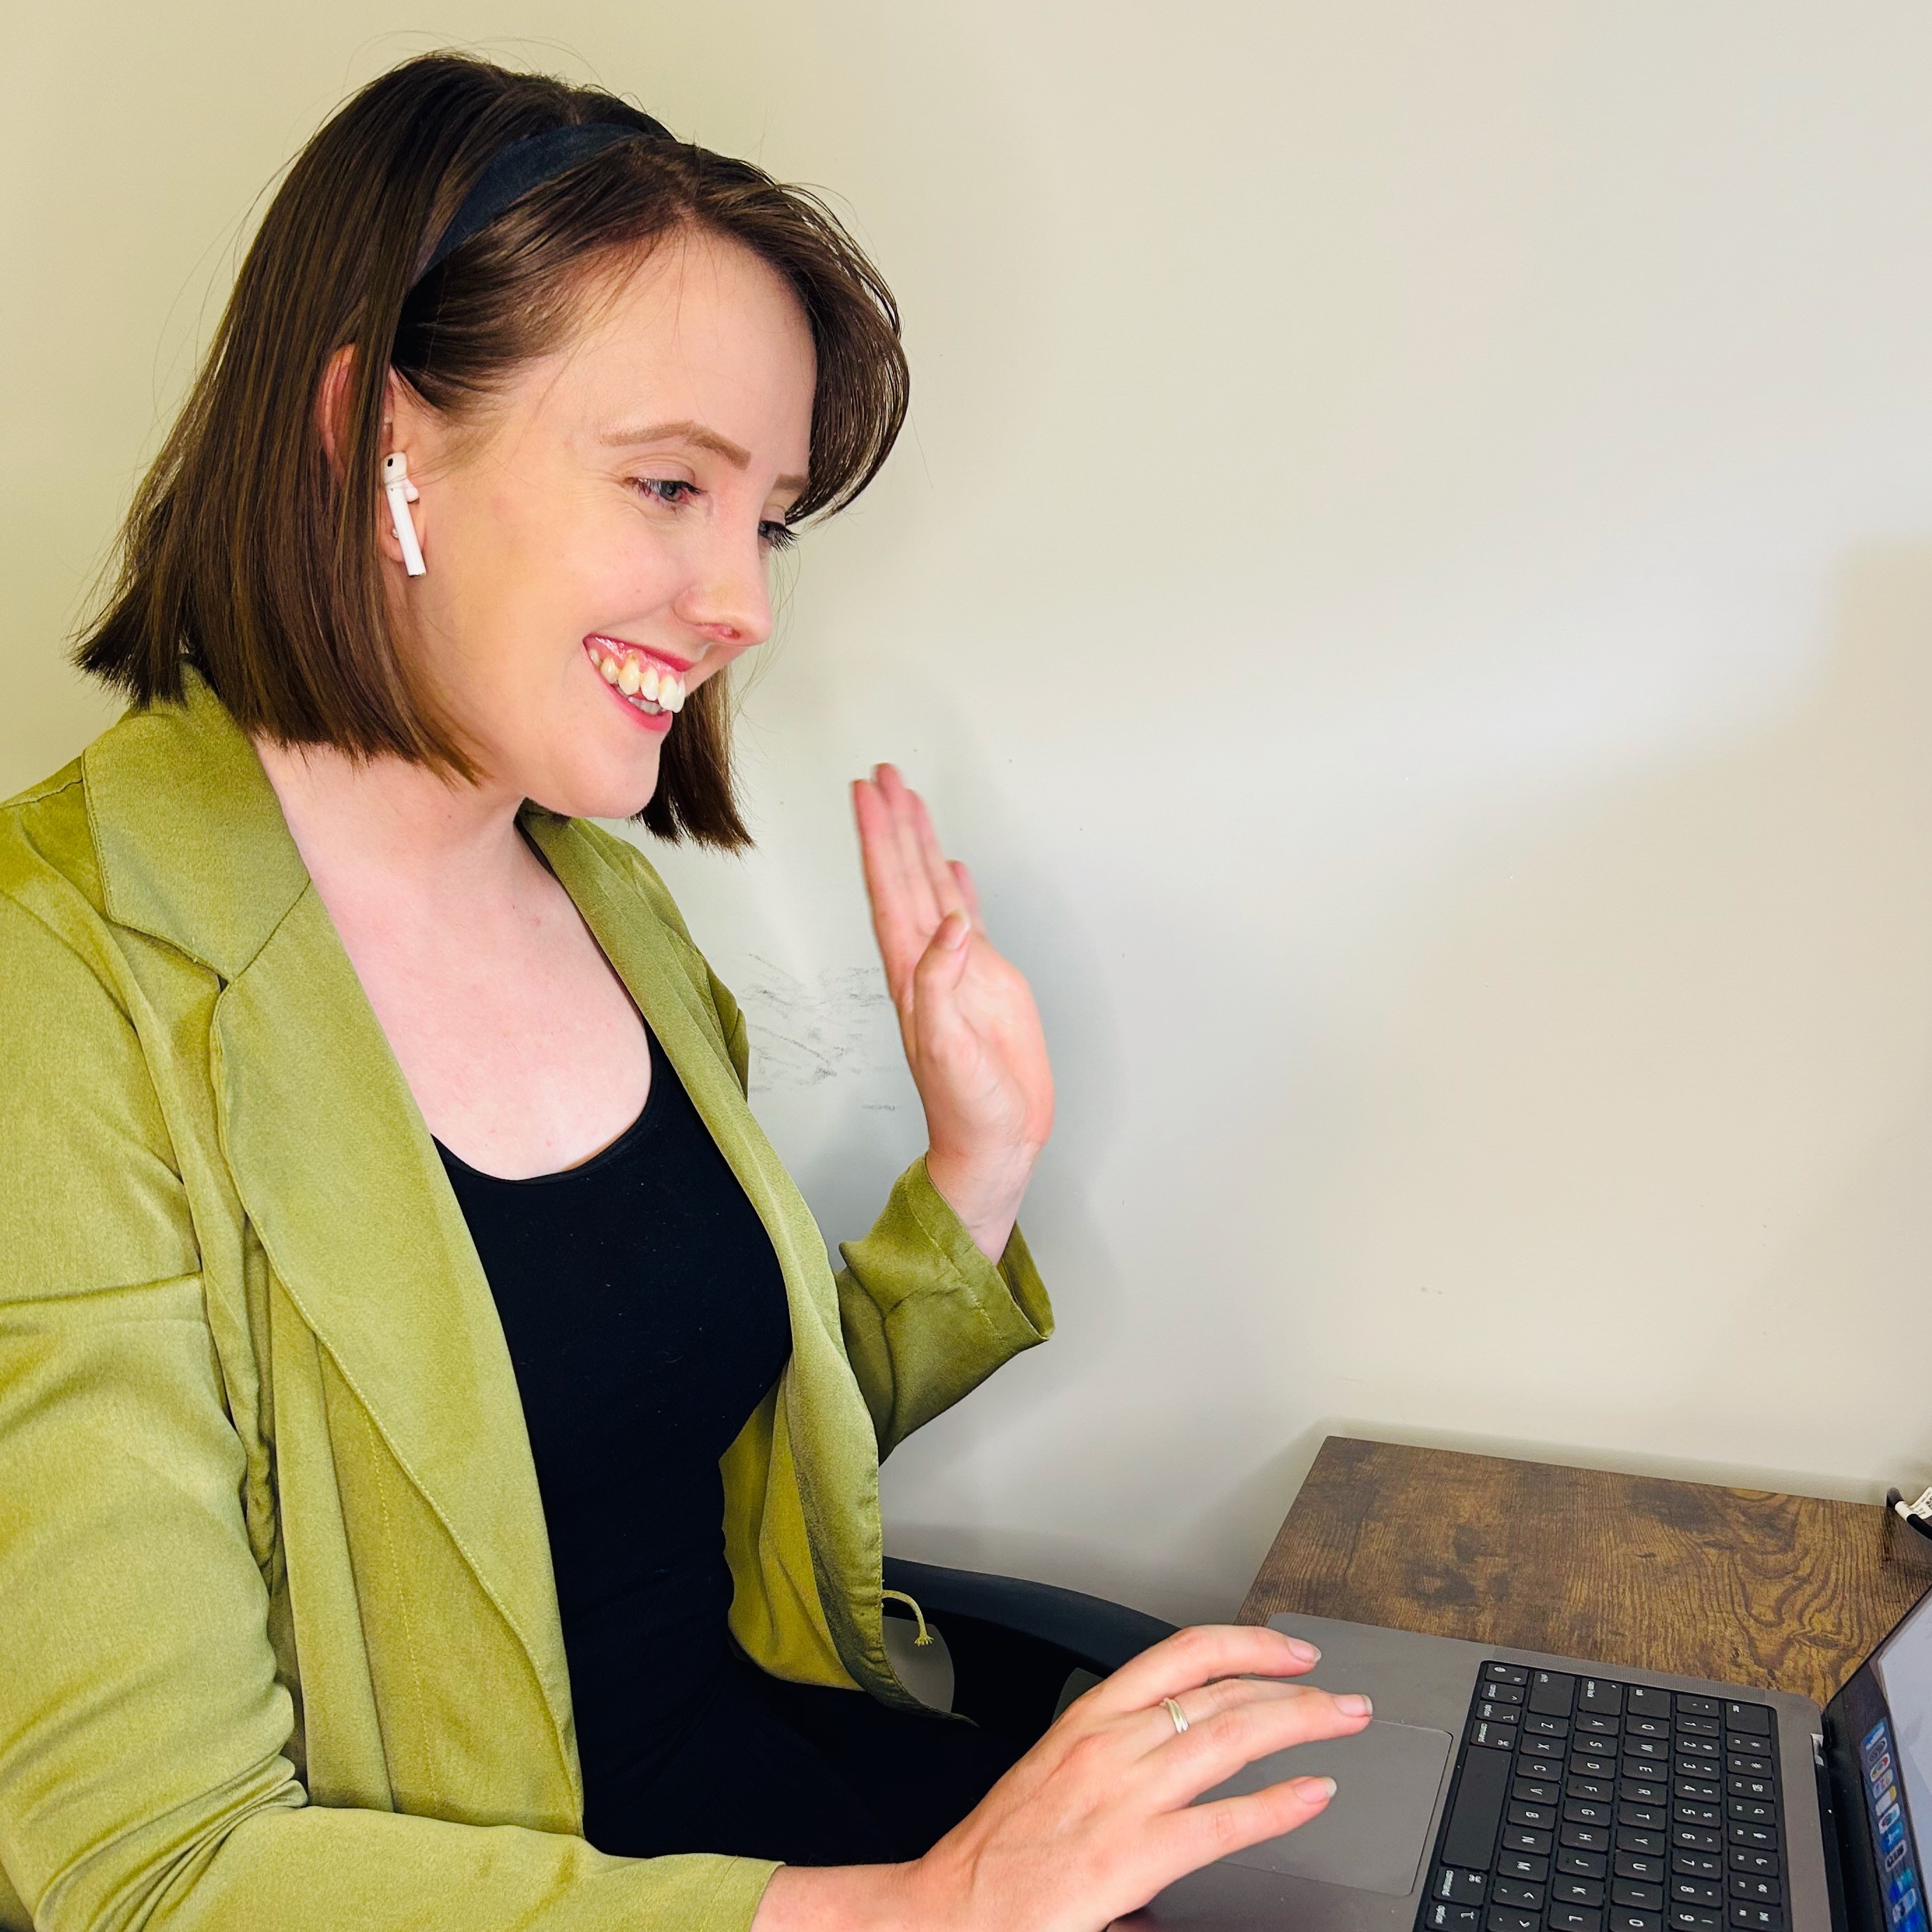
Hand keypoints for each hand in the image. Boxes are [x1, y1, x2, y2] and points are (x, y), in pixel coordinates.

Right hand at [750, 1624, 1369, 1931]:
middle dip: (1294, 1687)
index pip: (1181, 1653)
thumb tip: (1185, 1743)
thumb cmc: (1002, 1848)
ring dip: (1300, 1725)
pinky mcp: (1135, 1856)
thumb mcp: (1058, 1768)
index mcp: (1090, 1718)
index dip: (1247, 1642)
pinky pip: (1223, 1823)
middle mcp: (1112, 1744)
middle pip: (1221, 1692)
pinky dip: (1277, 1805)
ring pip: (1232, 1738)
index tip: (1291, 1649)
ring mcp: (1126, 1797)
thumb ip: (1120, 1751)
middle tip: (1342, 1693)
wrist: (953, 1907)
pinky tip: (1313, 1796)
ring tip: (1344, 1723)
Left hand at [852, 765, 1053, 1257]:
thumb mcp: (949, 1049)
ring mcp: (956, 967)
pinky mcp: (985, 979)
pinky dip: (958, 888)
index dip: (879, 841)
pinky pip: (966, 918)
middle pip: (905, 876)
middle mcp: (928, 961)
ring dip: (920, 843)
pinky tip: (954, 865)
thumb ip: (943, 986)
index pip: (890, 890)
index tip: (868, 794)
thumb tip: (950, 926)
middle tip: (883, 772)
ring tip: (910, 797)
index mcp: (913, 972)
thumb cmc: (968, 1106)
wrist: (994, 1140)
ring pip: (932, 888)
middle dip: (893, 824)